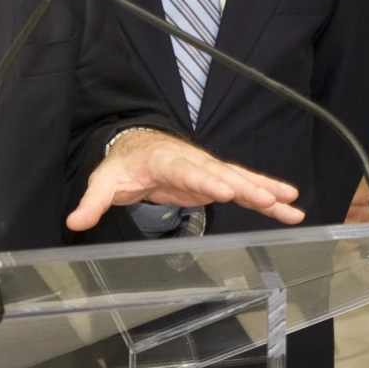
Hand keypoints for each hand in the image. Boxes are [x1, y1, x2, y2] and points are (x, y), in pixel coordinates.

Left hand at [69, 128, 302, 231]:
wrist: (135, 146)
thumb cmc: (122, 164)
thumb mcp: (104, 181)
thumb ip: (92, 201)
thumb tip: (74, 221)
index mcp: (166, 160)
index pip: (189, 170)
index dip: (207, 179)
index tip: (226, 189)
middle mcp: (193, 162)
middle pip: (223, 174)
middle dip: (248, 187)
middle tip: (273, 200)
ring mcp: (208, 170)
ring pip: (241, 180)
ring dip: (267, 193)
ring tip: (294, 206)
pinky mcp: (216, 180)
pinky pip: (244, 187)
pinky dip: (266, 196)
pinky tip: (289, 207)